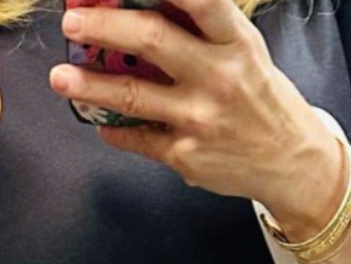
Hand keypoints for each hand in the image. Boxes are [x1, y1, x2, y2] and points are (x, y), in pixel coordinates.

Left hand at [51, 0, 344, 231]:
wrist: (290, 161)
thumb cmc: (258, 96)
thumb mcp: (242, 50)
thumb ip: (200, 28)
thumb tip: (142, 6)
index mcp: (234, 40)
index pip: (199, 0)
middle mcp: (218, 76)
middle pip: (152, 41)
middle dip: (105, 28)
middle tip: (72, 22)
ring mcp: (199, 119)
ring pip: (133, 96)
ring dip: (90, 86)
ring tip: (60, 78)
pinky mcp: (186, 156)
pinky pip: (138, 138)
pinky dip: (113, 129)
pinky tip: (98, 121)